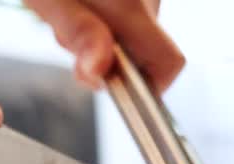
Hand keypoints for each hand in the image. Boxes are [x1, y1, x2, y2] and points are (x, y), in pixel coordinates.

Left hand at [25, 0, 184, 90]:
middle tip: (65, 26)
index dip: (143, 86)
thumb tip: (98, 73)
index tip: (110, 84)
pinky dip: (103, 11)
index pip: (168, 62)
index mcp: (133, 3)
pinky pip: (128, 8)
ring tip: (68, 3)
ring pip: (133, 28)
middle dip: (107, 51)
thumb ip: (77, 32)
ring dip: (100, 30)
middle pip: (145, 46)